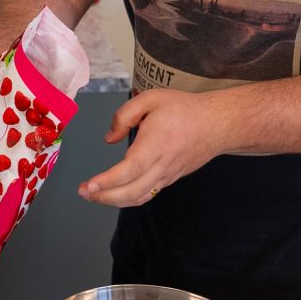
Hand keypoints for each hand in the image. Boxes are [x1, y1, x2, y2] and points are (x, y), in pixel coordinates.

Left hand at [78, 89, 225, 207]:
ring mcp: (167, 175)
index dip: (108, 181)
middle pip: (132, 191)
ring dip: (114, 200)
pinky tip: (115, 193)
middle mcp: (162, 165)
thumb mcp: (151, 99)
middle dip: (104, 196)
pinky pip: (148, 194)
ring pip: (139, 197)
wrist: (217, 124)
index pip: (130, 170)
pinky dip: (128, 197)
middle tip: (83, 191)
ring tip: (94, 194)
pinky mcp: (170, 179)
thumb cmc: (184, 109)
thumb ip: (125, 115)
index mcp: (156, 144)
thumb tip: (110, 138)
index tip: (89, 185)